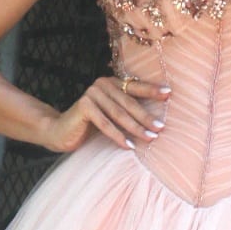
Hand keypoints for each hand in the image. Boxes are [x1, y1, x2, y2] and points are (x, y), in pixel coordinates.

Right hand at [44, 75, 169, 153]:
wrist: (61, 131)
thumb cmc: (90, 126)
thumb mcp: (112, 116)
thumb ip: (127, 111)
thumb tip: (157, 120)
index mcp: (111, 83)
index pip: (135, 87)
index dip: (152, 90)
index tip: (169, 94)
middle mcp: (102, 84)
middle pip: (129, 103)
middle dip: (146, 117)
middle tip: (161, 128)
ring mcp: (92, 93)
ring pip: (119, 114)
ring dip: (136, 128)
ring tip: (150, 138)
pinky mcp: (84, 106)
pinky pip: (105, 124)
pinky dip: (118, 136)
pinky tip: (129, 146)